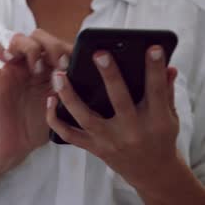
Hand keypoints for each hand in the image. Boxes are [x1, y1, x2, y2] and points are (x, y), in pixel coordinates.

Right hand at [0, 30, 71, 173]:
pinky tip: (6, 58)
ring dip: (27, 47)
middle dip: (49, 45)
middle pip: (37, 36)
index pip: (56, 44)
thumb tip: (88, 75)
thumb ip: (70, 90)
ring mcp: (12, 71)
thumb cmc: (39, 127)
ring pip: (15, 40)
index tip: (70, 64)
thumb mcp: (61, 108)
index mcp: (48, 70)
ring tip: (35, 67)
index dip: (64, 48)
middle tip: (56, 65)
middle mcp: (31, 66)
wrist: (16, 146)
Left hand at [46, 45, 181, 195]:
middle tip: (99, 53)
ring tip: (59, 75)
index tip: (152, 48)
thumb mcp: (170, 116)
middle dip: (110, 76)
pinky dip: (55, 120)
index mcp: (156, 121)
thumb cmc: (159, 136)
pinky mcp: (93, 147)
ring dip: (69, 96)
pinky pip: (69, 135)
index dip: (155, 69)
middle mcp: (131, 131)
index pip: (157, 90)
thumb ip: (166, 91)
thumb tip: (169, 67)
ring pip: (85, 118)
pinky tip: (49, 100)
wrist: (150, 171)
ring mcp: (109, 141)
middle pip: (120, 101)